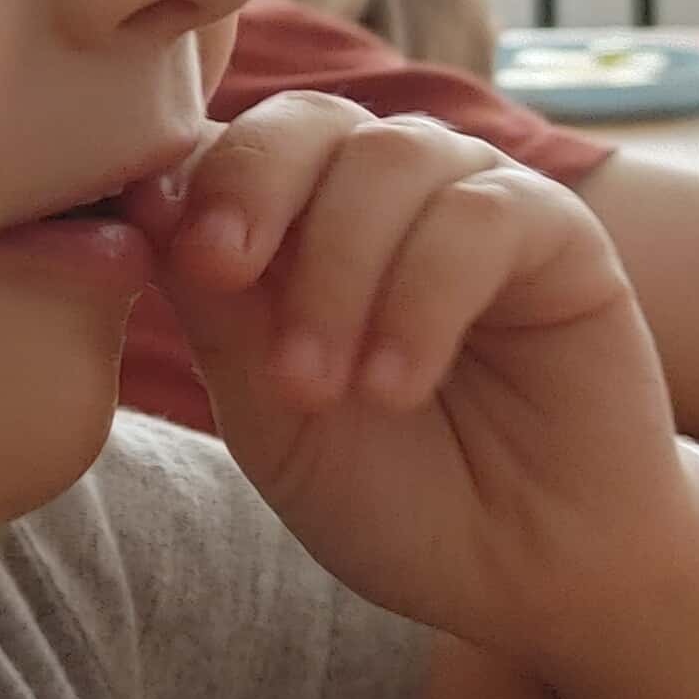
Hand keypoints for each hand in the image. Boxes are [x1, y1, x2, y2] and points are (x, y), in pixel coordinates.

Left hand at [139, 93, 685, 656]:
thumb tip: (140, 203)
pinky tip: (396, 383)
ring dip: (338, 268)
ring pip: (391, 157)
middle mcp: (384, 192)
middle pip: (308, 122)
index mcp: (299, 222)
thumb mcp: (272, 415)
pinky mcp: (558, 232)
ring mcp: (472, 199)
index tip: (161, 253)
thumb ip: (218, 310)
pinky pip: (482, 215)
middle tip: (224, 276)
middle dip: (254, 188)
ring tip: (321, 388)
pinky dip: (421, 296)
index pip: (232, 145)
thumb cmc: (392, 497)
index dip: (192, 182)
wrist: (524, 576)